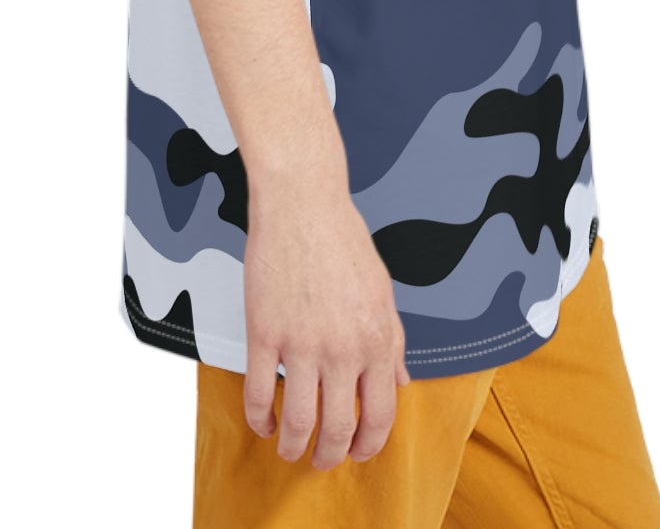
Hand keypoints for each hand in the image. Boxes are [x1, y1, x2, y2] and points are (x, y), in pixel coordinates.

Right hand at [242, 184, 412, 468]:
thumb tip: (401, 380)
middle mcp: (342, 347)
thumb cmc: (342, 238)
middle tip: (322, 460)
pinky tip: (263, 423)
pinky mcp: (264, 331)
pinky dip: (259, 420)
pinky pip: (257, 393)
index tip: (360, 452)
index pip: (381, 413)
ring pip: (297, 421)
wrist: (302, 201)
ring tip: (290, 450)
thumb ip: (393, 341)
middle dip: (331, 455)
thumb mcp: (383, 291)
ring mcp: (300, 341)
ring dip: (293, 447)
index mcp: (377, 338)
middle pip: (339, 428)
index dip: (370, 443)